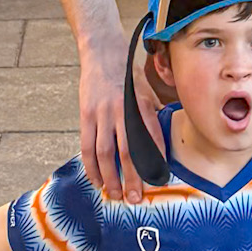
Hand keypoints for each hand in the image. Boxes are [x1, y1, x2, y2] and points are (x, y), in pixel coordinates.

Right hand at [79, 29, 159, 202]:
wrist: (102, 51)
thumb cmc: (128, 73)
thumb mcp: (147, 90)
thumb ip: (154, 113)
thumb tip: (166, 137)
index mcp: (142, 105)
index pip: (151, 138)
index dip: (154, 161)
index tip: (158, 181)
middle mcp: (122, 110)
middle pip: (127, 152)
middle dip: (131, 178)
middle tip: (134, 199)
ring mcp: (101, 113)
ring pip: (104, 153)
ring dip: (109, 178)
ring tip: (115, 194)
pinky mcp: (85, 114)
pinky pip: (87, 146)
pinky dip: (90, 166)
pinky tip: (96, 180)